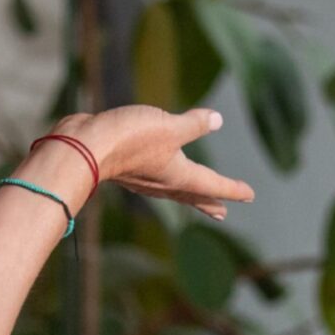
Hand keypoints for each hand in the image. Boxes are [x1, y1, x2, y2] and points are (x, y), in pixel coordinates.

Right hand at [53, 106, 254, 220]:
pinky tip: (158, 174)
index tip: (250, 196)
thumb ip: (193, 124)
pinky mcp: (128, 168)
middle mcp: (163, 182)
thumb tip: (217, 120)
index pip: (213, 184)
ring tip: (195, 197)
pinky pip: (154, 180)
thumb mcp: (168, 125)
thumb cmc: (129, 138)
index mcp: (179, 175)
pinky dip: (165, 182)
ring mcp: (144, 178)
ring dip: (188, 195)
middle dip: (208, 202)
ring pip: (173, 190)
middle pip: (193, 194)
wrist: (84, 147)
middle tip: (222, 213)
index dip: (232, 189)